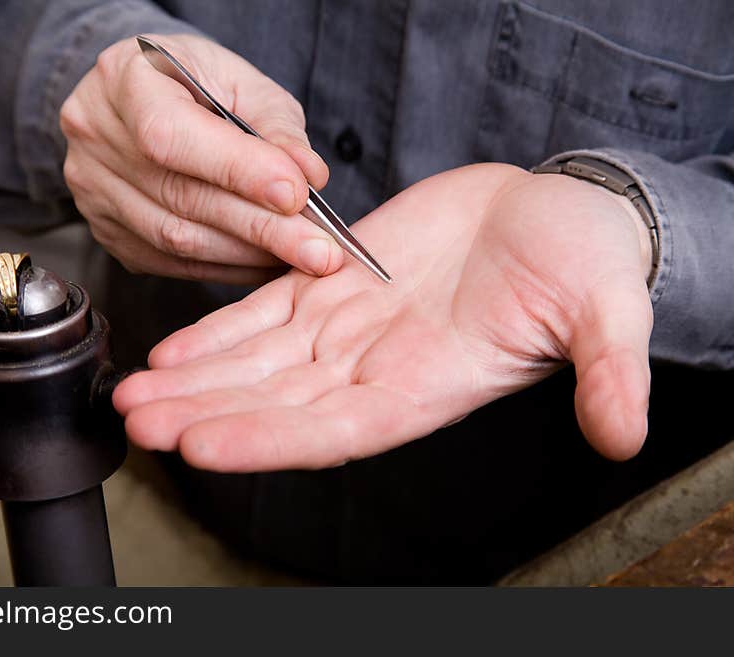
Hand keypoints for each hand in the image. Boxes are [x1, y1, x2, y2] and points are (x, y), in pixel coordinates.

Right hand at [60, 34, 342, 283]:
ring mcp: (95, 192)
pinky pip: (172, 263)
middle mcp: (96, 139)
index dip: (237, 171)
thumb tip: (309, 177)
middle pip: (182, 198)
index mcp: (123, 81)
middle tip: (321, 251)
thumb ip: (274, 125)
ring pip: (177, 240)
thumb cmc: (195, 82)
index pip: (172, 136)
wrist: (141, 98)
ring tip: (302, 256)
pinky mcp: (109, 233)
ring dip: (249, 254)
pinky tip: (265, 262)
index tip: (297, 196)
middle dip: (262, 229)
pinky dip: (227, 267)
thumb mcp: (240, 79)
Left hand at [113, 163, 654, 470]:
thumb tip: (623, 433)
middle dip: (205, 414)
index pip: (337, 430)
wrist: (556, 214)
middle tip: (138, 423)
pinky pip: (267, 312)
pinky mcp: (338, 285)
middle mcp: (377, 368)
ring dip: (195, 380)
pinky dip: (219, 331)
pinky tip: (173, 351)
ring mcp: (352, 329)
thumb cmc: (582, 264)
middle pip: (276, 404)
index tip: (204, 446)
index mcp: (430, 386)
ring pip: (258, 364)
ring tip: (133, 395)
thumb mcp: (606, 311)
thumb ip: (607, 370)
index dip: (270, 441)